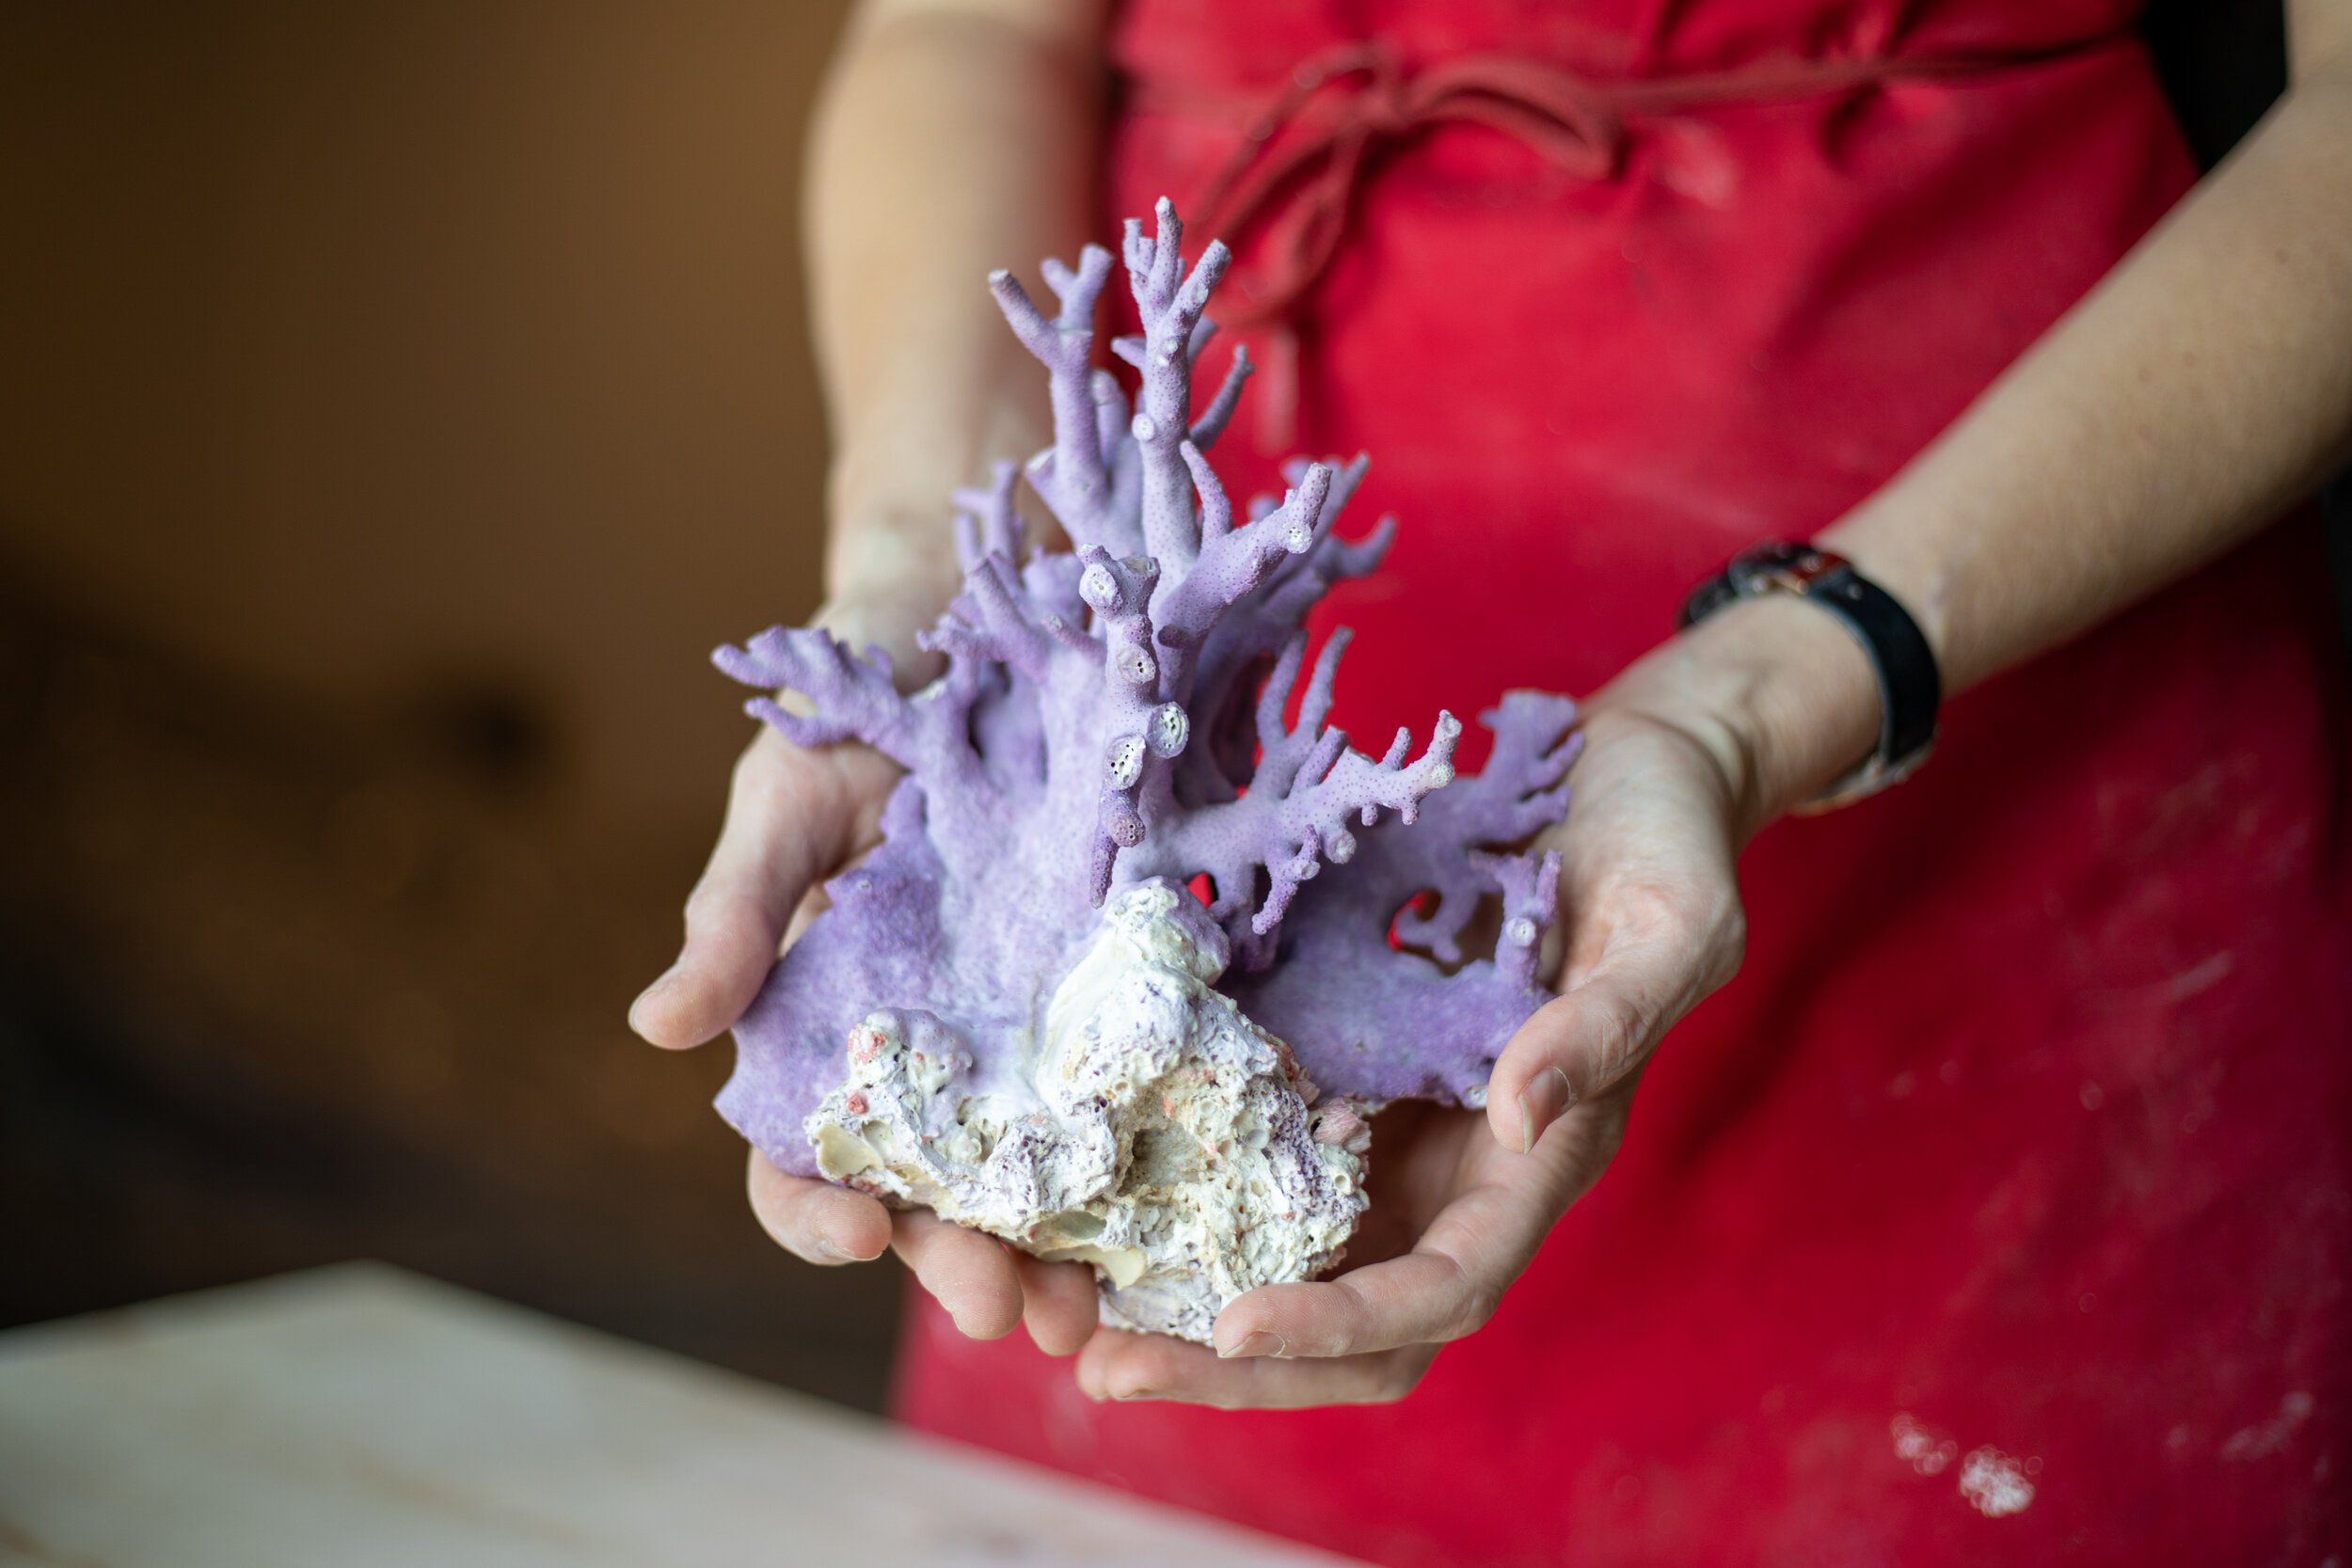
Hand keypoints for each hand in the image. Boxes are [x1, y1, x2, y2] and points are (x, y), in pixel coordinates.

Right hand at [628, 589, 1103, 1357]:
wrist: (973, 621)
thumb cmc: (850, 715)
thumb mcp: (783, 803)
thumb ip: (735, 916)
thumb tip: (655, 1031)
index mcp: (824, 1032)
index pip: (801, 1157)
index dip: (820, 1212)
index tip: (860, 1235)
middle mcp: (925, 1055)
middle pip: (931, 1198)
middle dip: (963, 1265)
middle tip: (1012, 1315)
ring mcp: (1021, 1032)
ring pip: (1034, 1176)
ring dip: (1061, 1253)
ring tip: (1100, 1312)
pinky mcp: (1108, 991)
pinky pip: (1128, 1090)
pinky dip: (1148, 1161)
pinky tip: (1183, 1212)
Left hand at [1074, 704, 1752, 1405]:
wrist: (1621, 773)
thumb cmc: (1664, 842)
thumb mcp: (1672, 923)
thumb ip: (1609, 1022)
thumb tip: (1522, 1116)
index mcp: (1540, 1162)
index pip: (1443, 1290)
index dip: (1341, 1321)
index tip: (1232, 1324)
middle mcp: (1459, 1170)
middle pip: (1350, 1322)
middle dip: (1233, 1363)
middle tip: (1104, 1366)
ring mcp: (1394, 1125)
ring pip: (1287, 1256)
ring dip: (1183, 1297)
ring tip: (1064, 1307)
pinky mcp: (1341, 1063)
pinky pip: (1254, 1149)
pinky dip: (1179, 1188)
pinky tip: (1090, 1180)